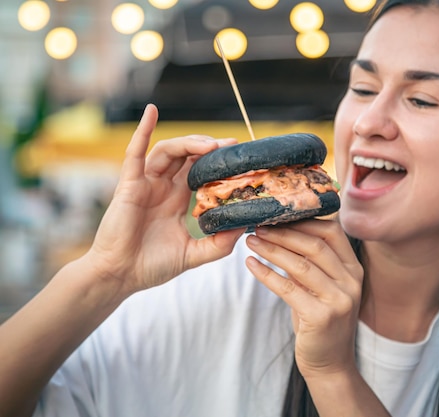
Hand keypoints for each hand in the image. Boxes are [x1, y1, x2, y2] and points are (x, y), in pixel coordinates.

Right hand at [85, 104, 245, 294]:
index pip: (200, 173)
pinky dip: (142, 130)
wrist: (120, 276)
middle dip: (209, 148)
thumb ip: (219, 243)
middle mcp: (162, 188)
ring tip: (210, 145)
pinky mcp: (129, 184)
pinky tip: (151, 111)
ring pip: (168, 151)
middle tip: (232, 145)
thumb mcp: (194, 254)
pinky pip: (134, 152)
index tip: (240, 159)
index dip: (217, 164)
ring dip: (189, 143)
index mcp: (176, 201)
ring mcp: (145, 184)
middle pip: (188, 157)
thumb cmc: (151, 266)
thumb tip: (245, 227)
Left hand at [245, 220, 363, 377]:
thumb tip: (281, 230)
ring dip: (271, 250)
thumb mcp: (321, 287)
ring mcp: (340, 299)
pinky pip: (288, 289)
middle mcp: (351, 281)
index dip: (304, 221)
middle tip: (259, 226)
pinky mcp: (322, 316)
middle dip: (283, 233)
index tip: (278, 216)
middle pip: (314, 245)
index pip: (332, 232)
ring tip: (251, 241)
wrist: (329, 363)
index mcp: (353, 269)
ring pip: (300, 265)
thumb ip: (310, 262)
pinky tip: (251, 265)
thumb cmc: (320, 320)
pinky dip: (266, 274)